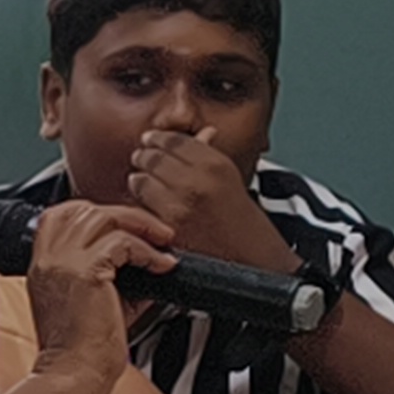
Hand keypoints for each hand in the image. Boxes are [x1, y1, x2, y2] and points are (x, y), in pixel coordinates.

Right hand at [20, 198, 178, 372]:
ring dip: (139, 226)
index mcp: (43, 266)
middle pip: (83, 209)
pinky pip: (121, 242)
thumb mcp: (94, 303)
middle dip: (123, 214)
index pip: (60, 216)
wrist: (75, 376)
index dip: (96, 214)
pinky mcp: (84, 272)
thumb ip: (113, 277)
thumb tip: (147, 262)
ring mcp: (62, 263)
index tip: (125, 227)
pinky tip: (161, 265)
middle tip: (153, 230)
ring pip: (103, 217)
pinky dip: (147, 251)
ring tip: (162, 242)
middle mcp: (47, 260)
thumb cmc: (81, 353)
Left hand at [125, 129, 297, 272]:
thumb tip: (203, 133)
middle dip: (145, 156)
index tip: (151, 138)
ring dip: (139, 179)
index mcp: (214, 164)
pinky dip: (140, 203)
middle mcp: (197, 180)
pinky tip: (146, 204)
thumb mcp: (232, 180)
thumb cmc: (245, 224)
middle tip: (142, 158)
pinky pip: (141, 206)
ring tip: (142, 181)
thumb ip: (211, 155)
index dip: (158, 138)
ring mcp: (180, 204)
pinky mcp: (169, 227)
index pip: (173, 139)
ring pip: (141, 179)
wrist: (254, 260)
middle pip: (153, 156)